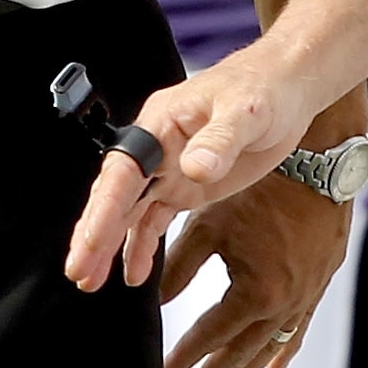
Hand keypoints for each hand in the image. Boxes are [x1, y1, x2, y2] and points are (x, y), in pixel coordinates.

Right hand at [66, 45, 323, 292]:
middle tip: (79, 270)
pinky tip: (134, 272)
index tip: (91, 239)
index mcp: (161, 122)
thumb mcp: (246, 111)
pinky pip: (155, 219)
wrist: (288, 89)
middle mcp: (158, 147)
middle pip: (116, 193)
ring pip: (129, 211)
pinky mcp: (186, 186)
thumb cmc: (263, 86)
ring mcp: (170, 168)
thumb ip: (219, 140)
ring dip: (109, 245)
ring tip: (90, 280)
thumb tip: (194, 167)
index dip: (105, 207)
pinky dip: (141, 246)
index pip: (125, 169)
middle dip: (94, 233)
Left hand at [155, 172, 353, 367]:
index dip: (184, 360)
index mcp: (257, 291)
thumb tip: (153, 296)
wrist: (321, 159)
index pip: (210, 336)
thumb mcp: (210, 221)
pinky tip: (274, 367)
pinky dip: (283, 349)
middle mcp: (284, 302)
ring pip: (270, 346)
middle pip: (241, 353)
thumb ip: (180, 264)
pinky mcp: (319, 281)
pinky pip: (299, 327)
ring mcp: (306, 294)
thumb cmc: (265, 183)